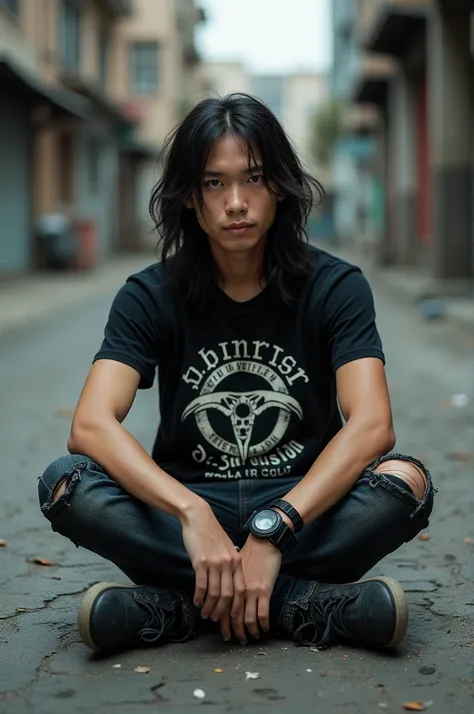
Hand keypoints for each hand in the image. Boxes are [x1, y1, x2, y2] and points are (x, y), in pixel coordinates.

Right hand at [180, 500, 245, 627]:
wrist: (199, 517)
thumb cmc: (211, 533)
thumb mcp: (226, 548)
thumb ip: (230, 563)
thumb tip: (229, 581)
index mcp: (236, 561)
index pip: (240, 589)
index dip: (236, 606)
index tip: (232, 617)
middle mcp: (227, 564)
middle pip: (228, 595)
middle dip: (222, 611)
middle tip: (216, 619)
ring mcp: (214, 563)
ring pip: (215, 593)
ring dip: (209, 606)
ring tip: (204, 614)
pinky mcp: (200, 562)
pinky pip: (201, 585)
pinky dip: (199, 596)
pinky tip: (196, 601)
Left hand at [220, 535, 281, 644]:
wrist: (264, 541)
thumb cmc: (250, 552)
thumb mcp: (234, 566)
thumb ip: (229, 580)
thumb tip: (224, 592)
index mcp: (229, 583)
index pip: (222, 607)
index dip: (222, 622)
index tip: (224, 632)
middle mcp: (238, 589)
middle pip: (232, 616)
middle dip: (232, 630)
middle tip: (234, 640)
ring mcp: (251, 590)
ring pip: (246, 618)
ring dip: (248, 631)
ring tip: (251, 637)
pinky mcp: (264, 590)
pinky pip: (262, 613)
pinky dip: (263, 624)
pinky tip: (264, 628)